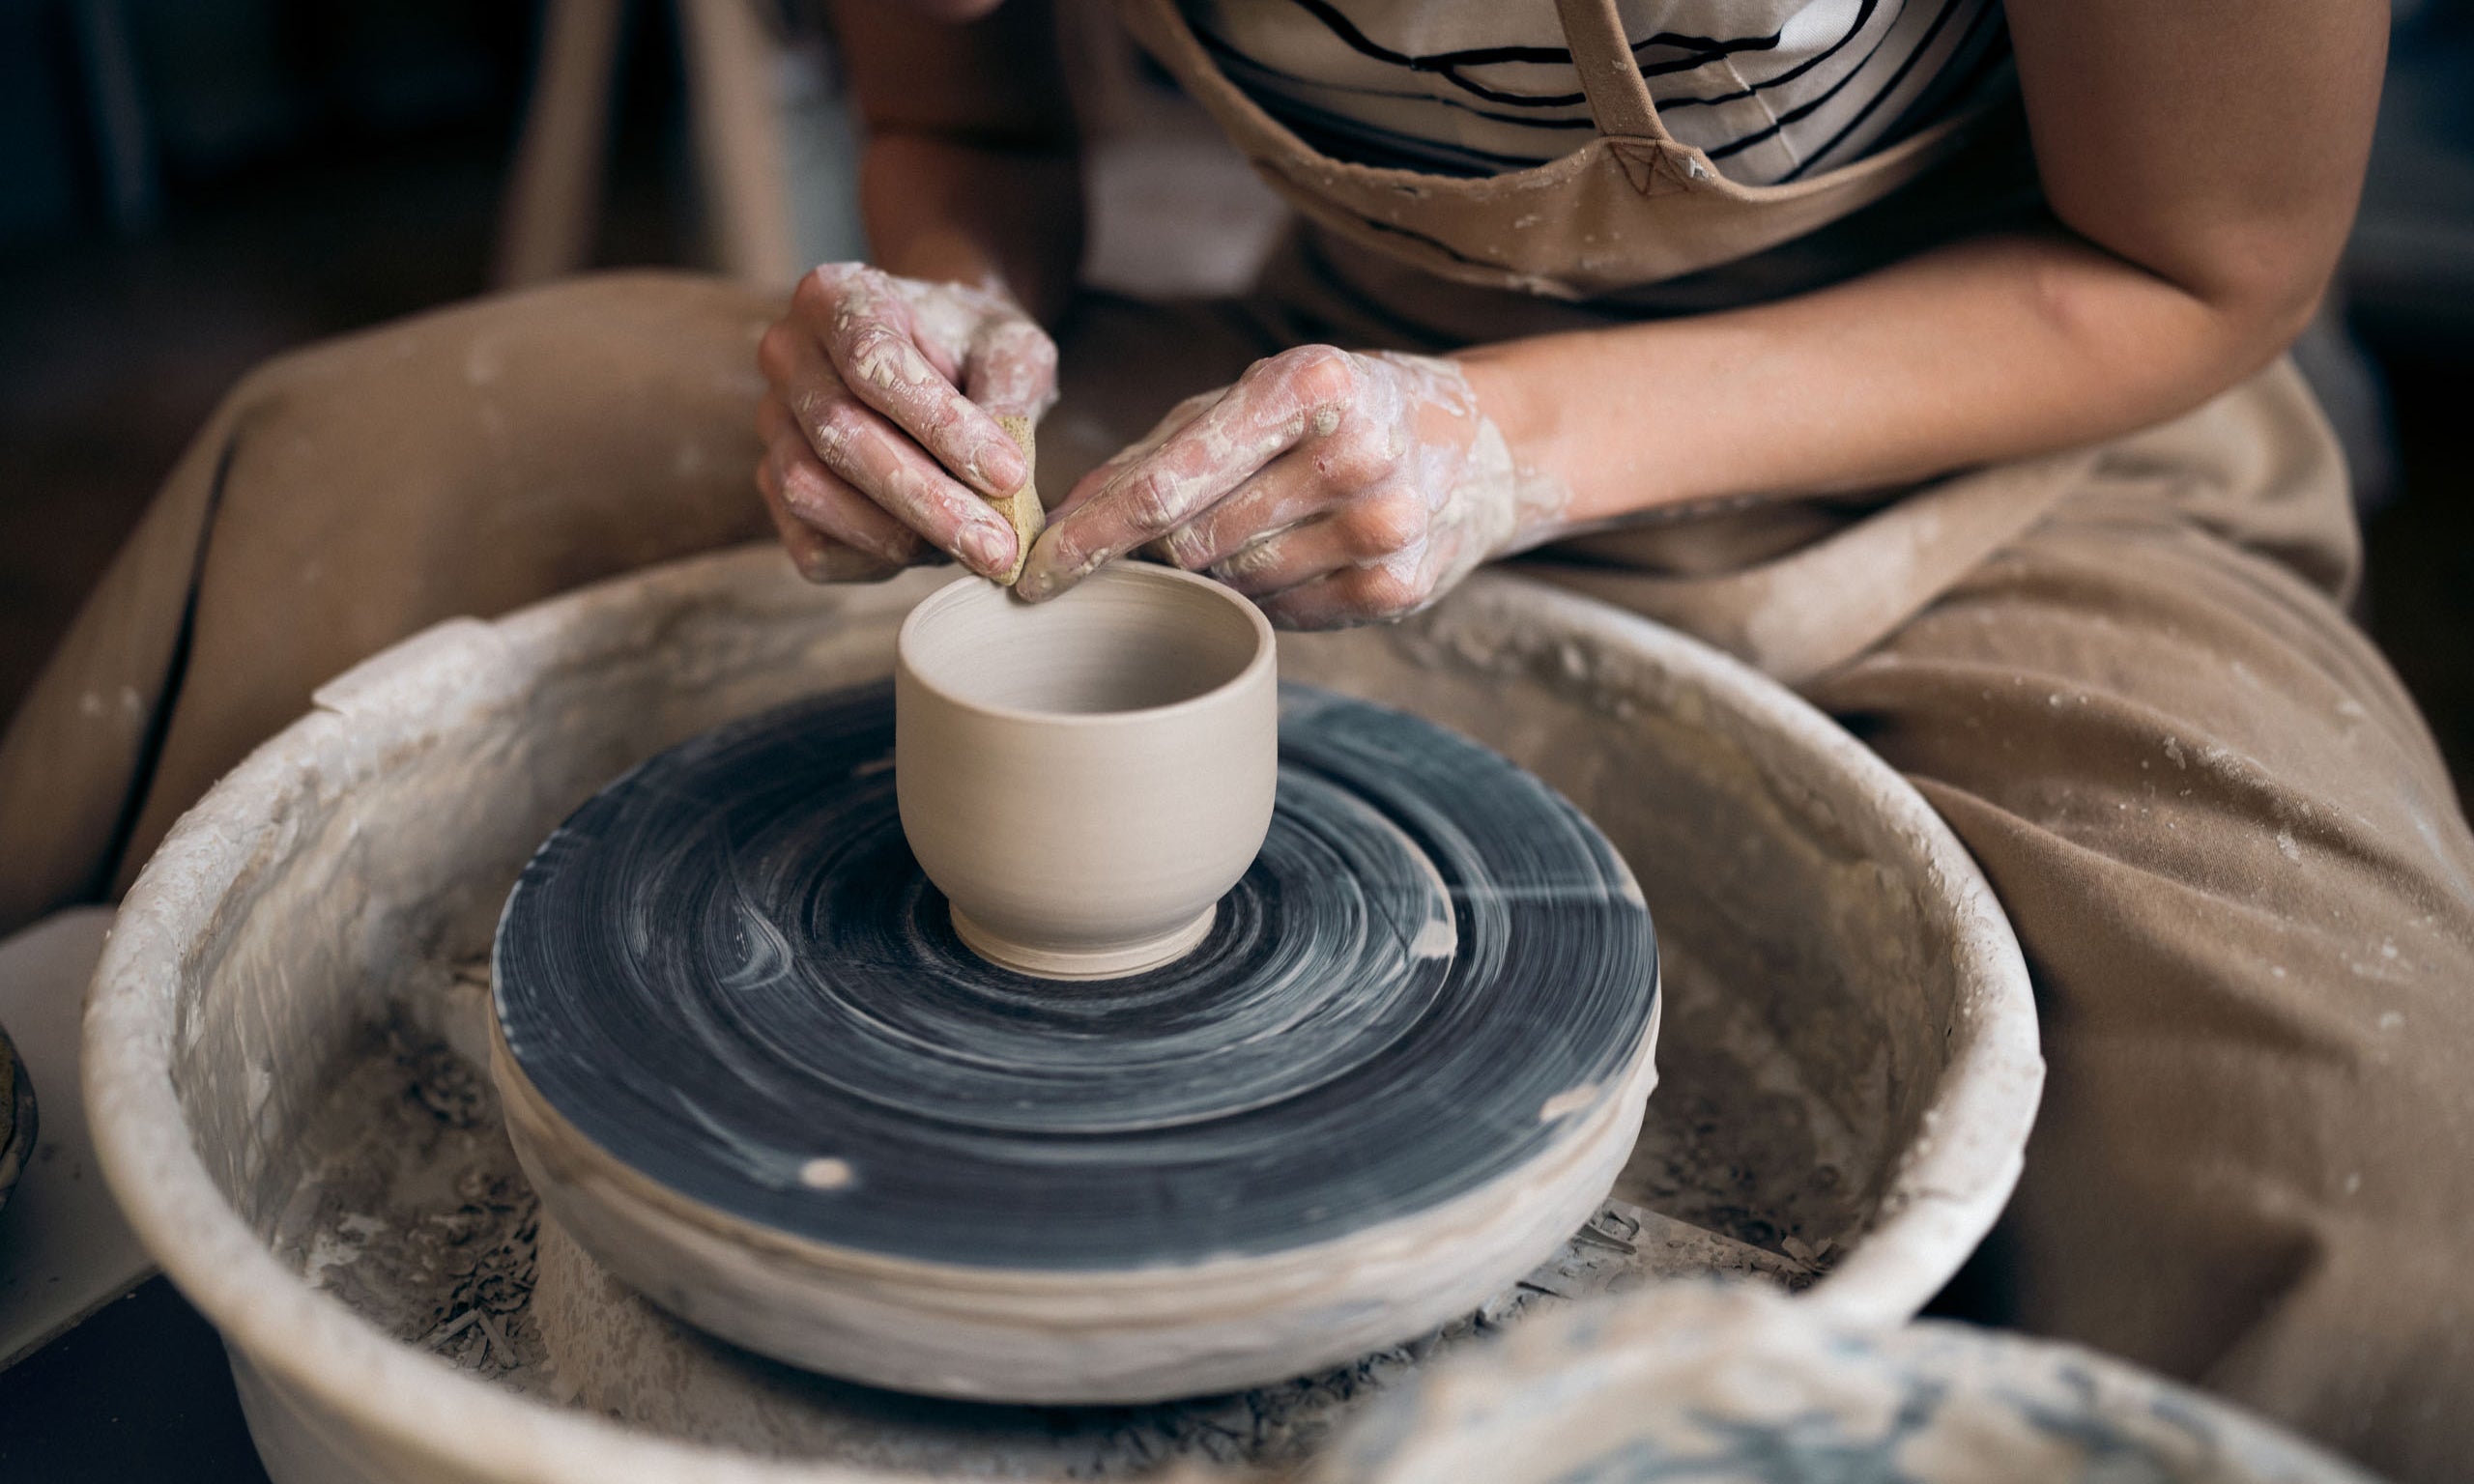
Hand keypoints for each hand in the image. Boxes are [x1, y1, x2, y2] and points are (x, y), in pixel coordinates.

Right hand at [756, 264, 1056, 581]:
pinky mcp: (773, 486)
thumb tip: (1001, 481)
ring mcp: (771, 423)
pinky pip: (808, 542)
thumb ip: (1011, 396)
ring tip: (972, 550)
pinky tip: (929, 552)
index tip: (1009, 474)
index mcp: (836, 297)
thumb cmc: (972, 347)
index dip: (941, 426)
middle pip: (838, 433)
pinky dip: (873, 561)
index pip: (873, 362)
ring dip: (898, 536)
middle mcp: (787, 355)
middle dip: (926, 500)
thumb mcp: (1011, 347)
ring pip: (811, 491)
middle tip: (998, 547)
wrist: (938, 354)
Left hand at [1017, 347, 1561, 627]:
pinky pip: (1283, 619)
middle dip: (1155, 549)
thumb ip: (1153, 455)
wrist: (1478, 443)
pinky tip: (1285, 560)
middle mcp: (1353, 452)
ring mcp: (1384, 526)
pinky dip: (1261, 600)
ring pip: (1233, 586)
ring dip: (1211, 574)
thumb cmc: (1330, 413)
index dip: (1088, 538)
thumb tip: (1058, 524)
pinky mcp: (1401, 588)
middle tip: (1156, 538)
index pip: (1165, 484)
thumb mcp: (1248, 398)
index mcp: (1306, 384)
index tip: (1033, 574)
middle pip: (1191, 542)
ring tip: (1243, 532)